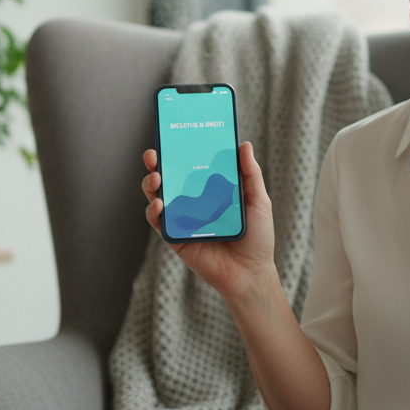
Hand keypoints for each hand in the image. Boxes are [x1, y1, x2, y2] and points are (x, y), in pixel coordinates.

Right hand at [142, 141, 278, 300]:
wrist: (251, 273)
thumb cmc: (257, 238)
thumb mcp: (258, 201)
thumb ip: (251, 174)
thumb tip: (245, 144)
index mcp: (210, 190)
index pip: (191, 165)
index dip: (179, 150)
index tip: (172, 135)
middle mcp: (193, 202)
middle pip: (169, 178)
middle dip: (156, 164)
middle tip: (153, 155)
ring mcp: (182, 219)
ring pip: (158, 197)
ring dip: (151, 185)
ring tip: (156, 177)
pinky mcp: (175, 238)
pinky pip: (158, 223)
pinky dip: (154, 212)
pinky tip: (159, 205)